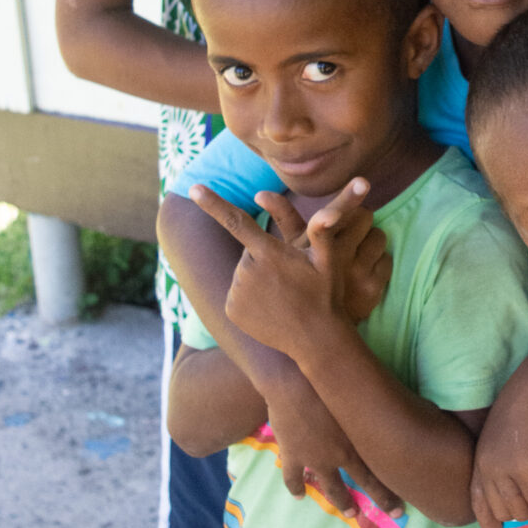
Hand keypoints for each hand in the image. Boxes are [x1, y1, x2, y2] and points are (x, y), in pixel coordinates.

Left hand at [190, 181, 360, 359]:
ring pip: (243, 273)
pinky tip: (270, 306)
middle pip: (248, 252)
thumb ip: (323, 231)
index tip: (193, 188)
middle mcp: (247, 270)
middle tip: (289, 276)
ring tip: (282, 294)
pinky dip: (250, 297)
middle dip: (263, 257)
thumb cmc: (325, 295)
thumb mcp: (329, 260)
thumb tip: (333, 209)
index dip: (213, 203)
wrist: (315, 340)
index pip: (236, 221)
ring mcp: (237, 292)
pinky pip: (236, 294)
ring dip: (258, 277)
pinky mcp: (231, 310)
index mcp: (268, 252)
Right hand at [256, 183, 391, 324]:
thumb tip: (261, 193)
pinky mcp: (373, 289)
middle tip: (350, 226)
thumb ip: (283, 216)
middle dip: (358, 218)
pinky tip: (364, 268)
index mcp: (313, 246)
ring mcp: (356, 275)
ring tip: (356, 249)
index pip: (333, 215)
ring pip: (377, 236)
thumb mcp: (290, 249)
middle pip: (363, 217)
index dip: (347, 201)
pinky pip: (386, 259)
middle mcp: (335, 259)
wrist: (314, 330)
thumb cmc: (299, 280)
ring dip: (369, 239)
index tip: (362, 182)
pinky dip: (377, 262)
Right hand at [264, 374, 402, 520]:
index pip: (377, 475)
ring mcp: (313, 459)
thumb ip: (374, 411)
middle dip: (370, 500)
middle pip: (356, 484)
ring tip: (347, 511)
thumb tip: (398, 410)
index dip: (388, 495)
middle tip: (377, 514)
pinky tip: (299, 495)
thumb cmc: (328, 383)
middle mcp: (337, 457)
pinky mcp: (291, 455)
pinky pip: (292, 477)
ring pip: (328, 487)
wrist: (292, 382)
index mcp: (356, 444)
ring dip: (339, 500)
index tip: (399, 511)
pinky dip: (296, 487)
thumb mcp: (360, 397)